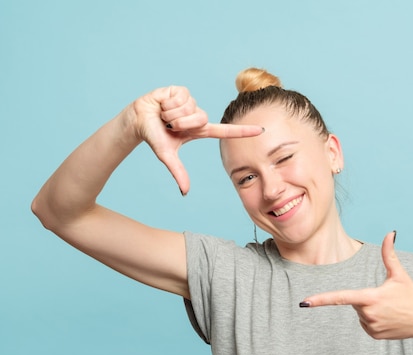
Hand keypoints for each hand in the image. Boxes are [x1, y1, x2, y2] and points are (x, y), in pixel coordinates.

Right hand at [131, 86, 262, 194]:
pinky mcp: (182, 91)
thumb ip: (178, 172)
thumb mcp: (167, 155)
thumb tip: (185, 192)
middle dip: (181, 123)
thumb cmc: (154, 137)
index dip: (243, 131)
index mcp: (200, 130)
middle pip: (201, 119)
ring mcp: (191, 102)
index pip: (226, 131)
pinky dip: (168, 103)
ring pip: (190, 108)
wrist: (138, 120)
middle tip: (169, 125)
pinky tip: (163, 103)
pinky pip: (181, 97)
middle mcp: (198, 115)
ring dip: (173, 113)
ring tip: (165, 114)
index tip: (261, 131)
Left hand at [300, 232, 412, 339]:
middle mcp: (368, 314)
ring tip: (390, 309)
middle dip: (365, 298)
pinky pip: (366, 324)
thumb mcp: (399, 274)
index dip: (320, 299)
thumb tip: (390, 233)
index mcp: (370, 297)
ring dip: (370, 310)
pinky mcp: (374, 335)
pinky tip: (389, 319)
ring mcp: (371, 326)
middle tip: (386, 298)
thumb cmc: (412, 294)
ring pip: (360, 314)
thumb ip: (389, 254)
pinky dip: (373, 320)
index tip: (304, 303)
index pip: (340, 297)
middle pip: (354, 302)